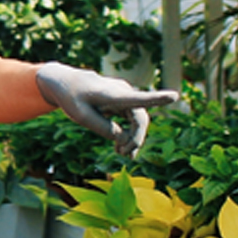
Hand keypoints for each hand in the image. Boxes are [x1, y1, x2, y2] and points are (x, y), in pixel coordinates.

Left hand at [35, 62, 179, 156]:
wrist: (64, 82)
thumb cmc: (71, 97)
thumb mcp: (81, 116)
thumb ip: (103, 128)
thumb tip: (124, 139)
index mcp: (112, 94)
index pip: (137, 98)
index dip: (156, 99)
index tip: (174, 96)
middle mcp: (123, 92)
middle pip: (140, 118)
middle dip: (135, 139)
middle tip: (124, 156)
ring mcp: (125, 95)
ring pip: (138, 120)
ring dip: (133, 138)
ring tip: (122, 154)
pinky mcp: (123, 101)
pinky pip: (132, 119)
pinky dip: (128, 133)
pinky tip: (120, 148)